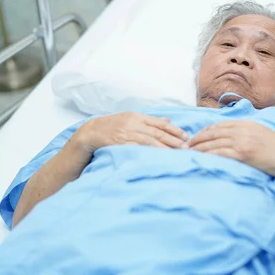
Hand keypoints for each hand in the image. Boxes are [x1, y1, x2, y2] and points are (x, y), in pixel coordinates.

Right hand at [72, 112, 188, 153]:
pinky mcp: (118, 143)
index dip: (175, 130)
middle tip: (187, 148)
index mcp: (137, 116)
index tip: (187, 138)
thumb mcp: (130, 121)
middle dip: (173, 141)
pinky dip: (147, 153)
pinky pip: (135, 148)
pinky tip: (156, 158)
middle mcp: (132, 123)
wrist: (88, 134)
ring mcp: (125, 133)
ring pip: (149, 140)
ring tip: (176, 155)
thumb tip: (167, 120)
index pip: (160, 123)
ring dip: (164, 148)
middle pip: (157, 132)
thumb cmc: (111, 129)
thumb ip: (148, 122)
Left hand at [185, 120, 274, 176]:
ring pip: (213, 143)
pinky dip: (209, 155)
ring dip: (198, 148)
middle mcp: (241, 130)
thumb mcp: (260, 133)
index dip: (203, 131)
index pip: (218, 126)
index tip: (194, 137)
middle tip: (184, 145)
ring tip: (188, 153)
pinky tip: (201, 158)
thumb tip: (232, 136)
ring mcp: (242, 141)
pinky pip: (220, 153)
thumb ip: (246, 132)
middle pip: (212, 133)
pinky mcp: (243, 153)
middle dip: (196, 139)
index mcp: (245, 124)